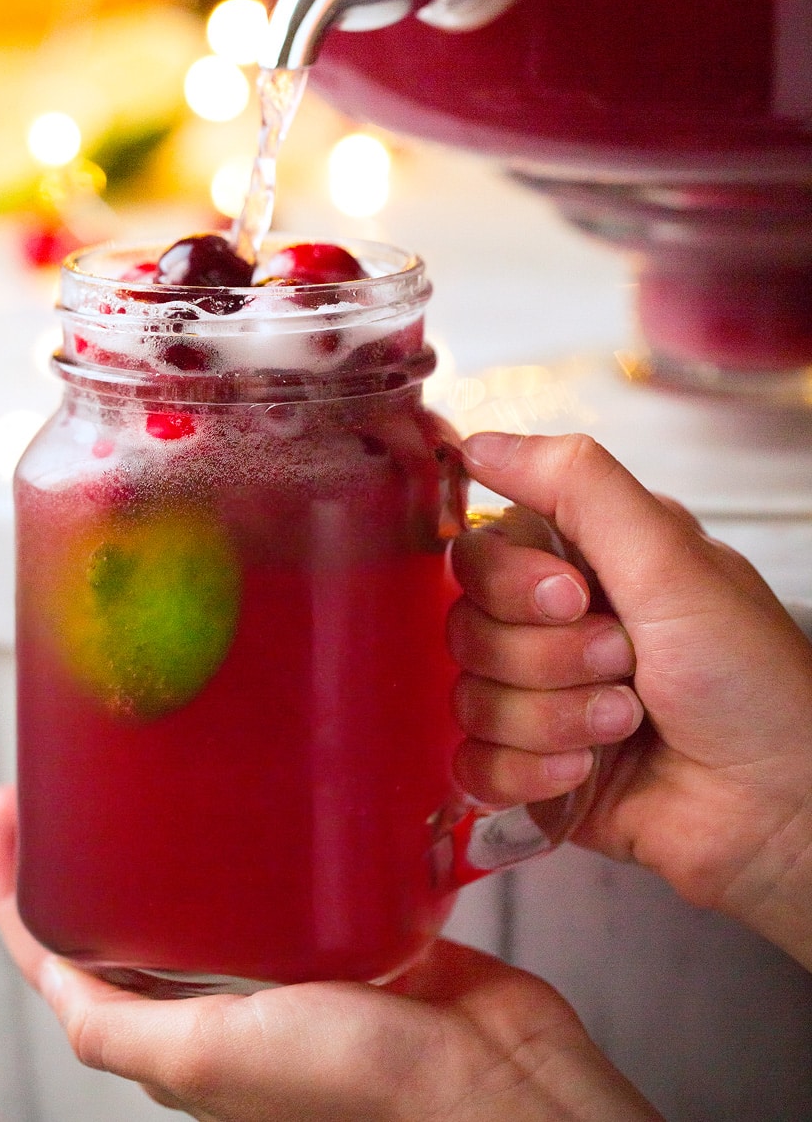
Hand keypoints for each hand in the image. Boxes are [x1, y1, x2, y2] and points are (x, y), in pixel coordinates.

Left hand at [0, 786, 658, 1121]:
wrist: (491, 1083)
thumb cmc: (358, 1087)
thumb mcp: (214, 1058)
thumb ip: (122, 1026)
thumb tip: (49, 979)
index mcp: (180, 1035)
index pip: (64, 956)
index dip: (13, 889)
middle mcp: (223, 997)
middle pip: (126, 907)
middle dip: (84, 841)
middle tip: (57, 770)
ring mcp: (287, 957)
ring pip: (201, 879)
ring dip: (162, 824)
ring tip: (140, 759)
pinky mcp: (350, 920)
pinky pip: (285, 864)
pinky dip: (256, 823)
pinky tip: (255, 776)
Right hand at [450, 431, 811, 967]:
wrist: (783, 806)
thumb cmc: (750, 679)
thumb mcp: (672, 558)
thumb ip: (577, 483)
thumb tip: (480, 442)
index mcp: (583, 561)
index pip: (479, 549)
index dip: (512, 581)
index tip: (575, 597)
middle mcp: (555, 625)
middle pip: (468, 624)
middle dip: (546, 657)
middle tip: (623, 664)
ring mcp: (542, 700)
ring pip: (472, 697)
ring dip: (553, 717)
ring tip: (625, 724)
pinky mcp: (535, 771)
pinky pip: (474, 764)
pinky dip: (529, 772)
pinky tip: (586, 773)